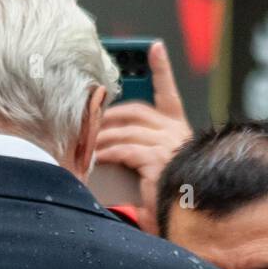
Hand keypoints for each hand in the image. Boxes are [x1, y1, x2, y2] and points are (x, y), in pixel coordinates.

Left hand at [94, 41, 192, 230]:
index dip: (161, 69)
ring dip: (101, 137)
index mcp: (179, 131)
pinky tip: (95, 157)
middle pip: (136, 110)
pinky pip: (124, 148)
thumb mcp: (155, 171)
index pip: (169, 93)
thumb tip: (109, 144)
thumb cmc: (169, 200)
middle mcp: (176, 133)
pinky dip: (106, 152)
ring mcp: (169, 144)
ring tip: (84, 144)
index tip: (154, 47)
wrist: (184, 221)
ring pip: (126, 130)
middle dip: (109, 113)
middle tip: (88, 120)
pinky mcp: (158, 159)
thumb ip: (139, 153)